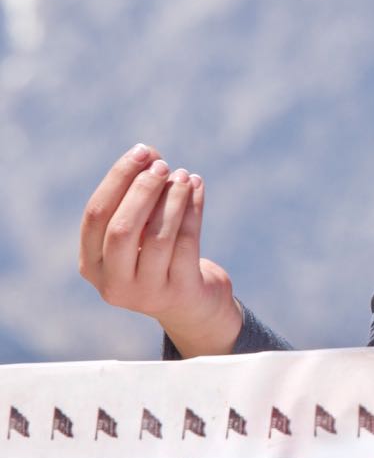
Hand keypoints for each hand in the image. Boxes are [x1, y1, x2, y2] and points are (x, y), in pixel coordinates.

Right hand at [79, 143, 242, 356]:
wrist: (191, 306)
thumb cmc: (160, 257)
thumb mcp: (139, 233)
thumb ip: (137, 198)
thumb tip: (149, 156)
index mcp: (91, 265)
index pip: (95, 216)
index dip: (117, 180)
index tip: (141, 152)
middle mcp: (113, 283)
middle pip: (122, 228)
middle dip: (143, 190)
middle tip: (163, 165)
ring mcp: (146, 292)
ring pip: (158, 236)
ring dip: (172, 198)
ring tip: (184, 174)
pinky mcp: (179, 292)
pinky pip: (186, 243)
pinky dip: (193, 209)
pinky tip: (197, 186)